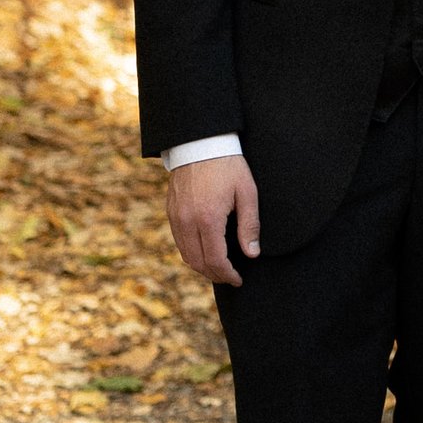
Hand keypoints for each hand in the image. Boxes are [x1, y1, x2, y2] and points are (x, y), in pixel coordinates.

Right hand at [166, 153, 259, 285]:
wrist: (200, 143)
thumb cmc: (228, 166)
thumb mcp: (246, 192)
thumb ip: (249, 225)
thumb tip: (252, 253)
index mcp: (208, 218)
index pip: (215, 260)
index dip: (228, 275)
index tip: (238, 279)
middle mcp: (187, 221)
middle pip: (198, 262)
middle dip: (215, 275)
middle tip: (230, 277)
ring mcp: (175, 217)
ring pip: (186, 255)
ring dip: (202, 266)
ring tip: (219, 268)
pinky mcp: (170, 211)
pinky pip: (179, 241)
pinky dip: (191, 252)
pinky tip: (205, 251)